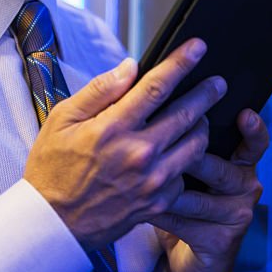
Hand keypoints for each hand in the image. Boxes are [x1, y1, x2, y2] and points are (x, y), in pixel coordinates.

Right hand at [22, 39, 224, 250]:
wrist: (53, 224)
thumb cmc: (53, 168)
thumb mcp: (62, 119)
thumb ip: (100, 90)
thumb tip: (130, 66)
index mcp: (113, 128)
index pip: (157, 87)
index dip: (181, 63)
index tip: (198, 48)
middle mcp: (138, 154)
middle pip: (187, 113)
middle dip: (208, 92)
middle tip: (218, 82)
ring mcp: (152, 181)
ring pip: (196, 145)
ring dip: (202, 125)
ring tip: (200, 116)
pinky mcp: (159, 203)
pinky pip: (186, 174)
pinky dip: (187, 160)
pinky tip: (180, 152)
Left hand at [151, 108, 268, 271]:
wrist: (192, 259)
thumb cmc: (189, 202)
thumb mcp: (195, 170)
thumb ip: (191, 141)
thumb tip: (169, 104)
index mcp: (242, 163)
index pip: (255, 142)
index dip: (253, 129)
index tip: (244, 114)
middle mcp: (246, 187)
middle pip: (219, 167)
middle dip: (189, 158)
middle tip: (164, 148)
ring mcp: (236, 215)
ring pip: (197, 197)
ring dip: (167, 190)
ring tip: (143, 180)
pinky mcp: (220, 241)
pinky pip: (183, 222)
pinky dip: (159, 214)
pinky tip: (140, 207)